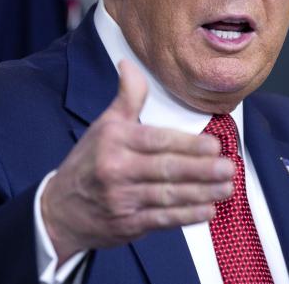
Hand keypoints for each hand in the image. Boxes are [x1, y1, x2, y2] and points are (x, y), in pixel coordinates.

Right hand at [41, 59, 234, 262]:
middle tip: (228, 167)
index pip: (156, 141)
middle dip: (201, 169)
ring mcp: (122, 199)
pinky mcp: (127, 224)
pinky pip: (162, 219)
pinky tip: (207, 210)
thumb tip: (129, 64)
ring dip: (201, 192)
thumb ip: (126, 97)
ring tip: (226, 187)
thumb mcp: (104, 125)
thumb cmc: (88, 162)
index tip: (213, 145)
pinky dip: (186, 216)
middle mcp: (116, 169)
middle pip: (165, 169)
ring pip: (168, 195)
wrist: (61, 210)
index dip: (186, 144)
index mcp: (113, 140)